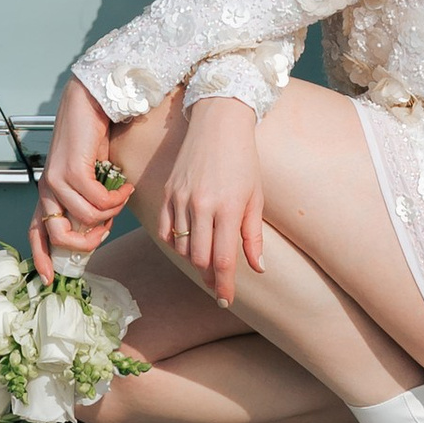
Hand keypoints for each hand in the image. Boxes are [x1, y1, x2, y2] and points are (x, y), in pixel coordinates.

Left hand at [31, 75, 128, 284]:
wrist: (89, 102)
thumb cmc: (90, 138)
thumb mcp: (85, 175)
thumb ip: (85, 199)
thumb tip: (99, 226)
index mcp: (47, 192)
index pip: (35, 231)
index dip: (40, 256)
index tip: (48, 278)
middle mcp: (47, 188)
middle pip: (59, 235)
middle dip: (86, 243)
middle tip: (106, 231)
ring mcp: (57, 179)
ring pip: (86, 218)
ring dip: (111, 214)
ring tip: (121, 198)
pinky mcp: (72, 170)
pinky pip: (99, 201)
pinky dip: (117, 200)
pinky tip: (126, 188)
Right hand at [153, 95, 266, 308]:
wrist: (219, 122)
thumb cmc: (244, 160)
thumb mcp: (256, 197)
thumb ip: (254, 236)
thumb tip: (258, 269)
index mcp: (228, 208)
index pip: (222, 260)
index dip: (224, 286)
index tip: (225, 300)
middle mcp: (202, 205)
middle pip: (199, 258)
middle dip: (209, 276)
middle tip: (218, 283)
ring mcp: (181, 198)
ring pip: (182, 246)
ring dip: (194, 260)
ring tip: (206, 261)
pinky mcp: (168, 191)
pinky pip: (165, 230)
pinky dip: (176, 242)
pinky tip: (188, 243)